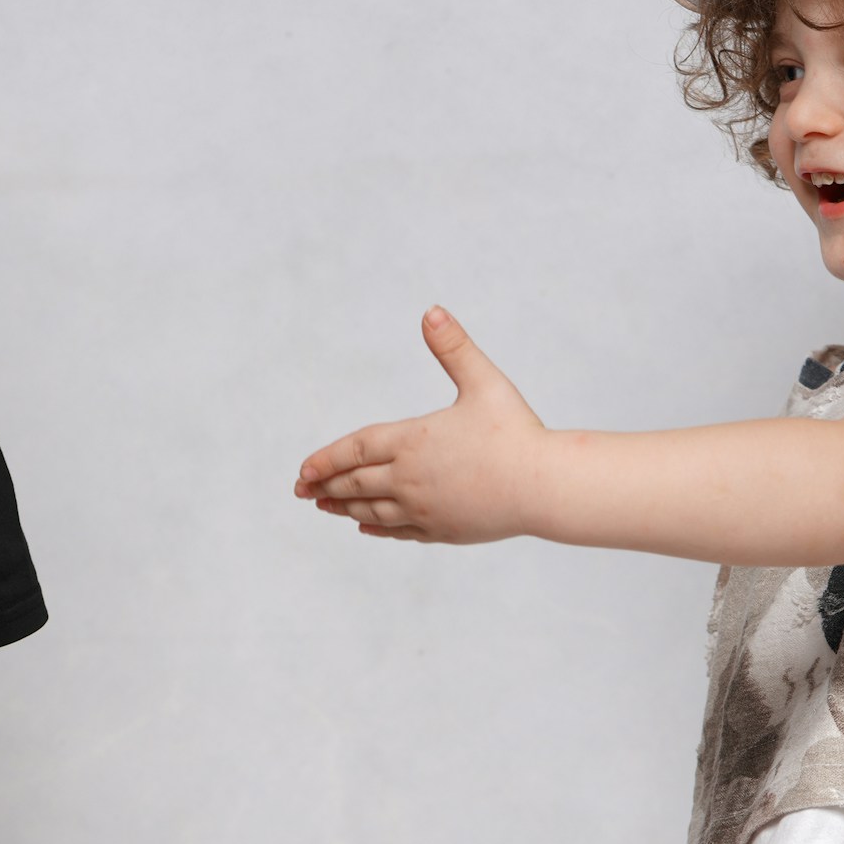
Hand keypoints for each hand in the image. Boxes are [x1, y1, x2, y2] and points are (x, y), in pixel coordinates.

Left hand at [296, 306, 545, 541]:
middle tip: (300, 489)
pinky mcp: (442, 531)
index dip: (327, 459)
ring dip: (345, 508)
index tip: (304, 469)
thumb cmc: (516, 433)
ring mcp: (425, 510)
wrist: (544, 487)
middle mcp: (411, 479)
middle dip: (326, 485)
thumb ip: (454, 349)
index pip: (357, 449)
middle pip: (357, 483)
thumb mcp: (484, 382)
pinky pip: (399, 530)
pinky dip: (378, 527)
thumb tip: (431, 312)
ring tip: (324, 506)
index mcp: (414, 441)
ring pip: (372, 510)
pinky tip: (366, 525)